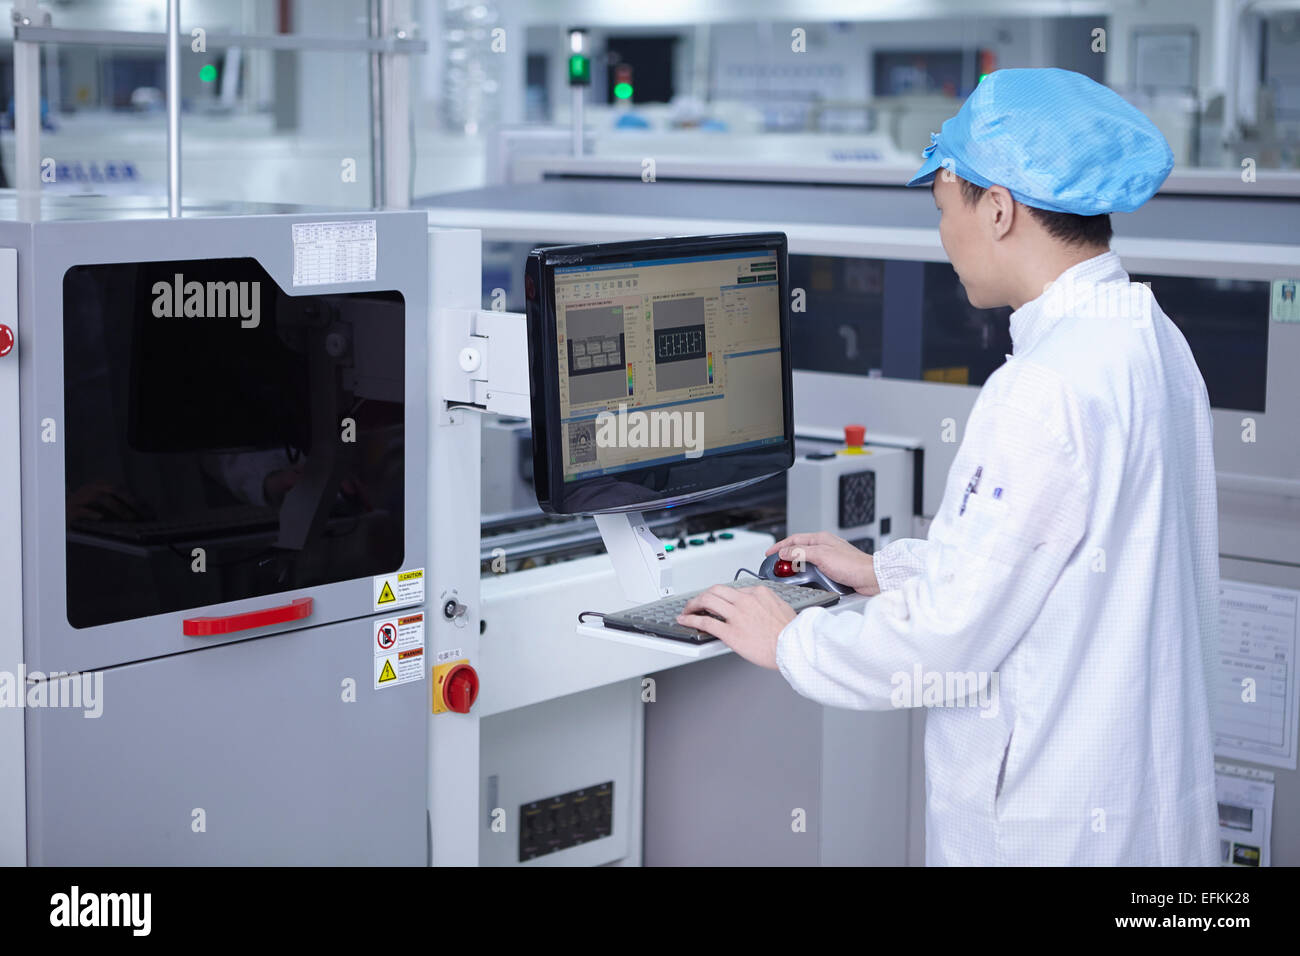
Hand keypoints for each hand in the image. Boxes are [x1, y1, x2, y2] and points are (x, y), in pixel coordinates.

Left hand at [676, 585, 795, 669]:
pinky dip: (691, 619)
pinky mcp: (731, 632)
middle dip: (703, 595)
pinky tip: (685, 620)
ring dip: (693, 604)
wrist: (794, 649)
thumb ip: (766, 604)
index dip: (720, 597)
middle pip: (716, 590)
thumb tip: (757, 607)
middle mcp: (746, 600)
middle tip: (697, 603)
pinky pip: (705, 622)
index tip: (716, 602)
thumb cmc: (791, 634)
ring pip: (707, 600)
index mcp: (759, 593)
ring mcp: (737, 615)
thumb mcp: (781, 609)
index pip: (733, 590)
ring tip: (688, 610)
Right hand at [765, 531, 879, 595]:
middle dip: (787, 557)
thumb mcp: (821, 556)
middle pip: (799, 550)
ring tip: (790, 575)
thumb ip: (801, 553)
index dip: (780, 546)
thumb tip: (785, 552)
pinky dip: (807, 575)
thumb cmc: (853, 564)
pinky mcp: (833, 570)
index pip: (794, 540)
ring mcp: (829, 558)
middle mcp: (825, 547)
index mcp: (821, 539)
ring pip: (807, 561)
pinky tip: (806, 581)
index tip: (770, 553)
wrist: (870, 578)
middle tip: (778, 566)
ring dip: (798, 568)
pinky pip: (815, 570)